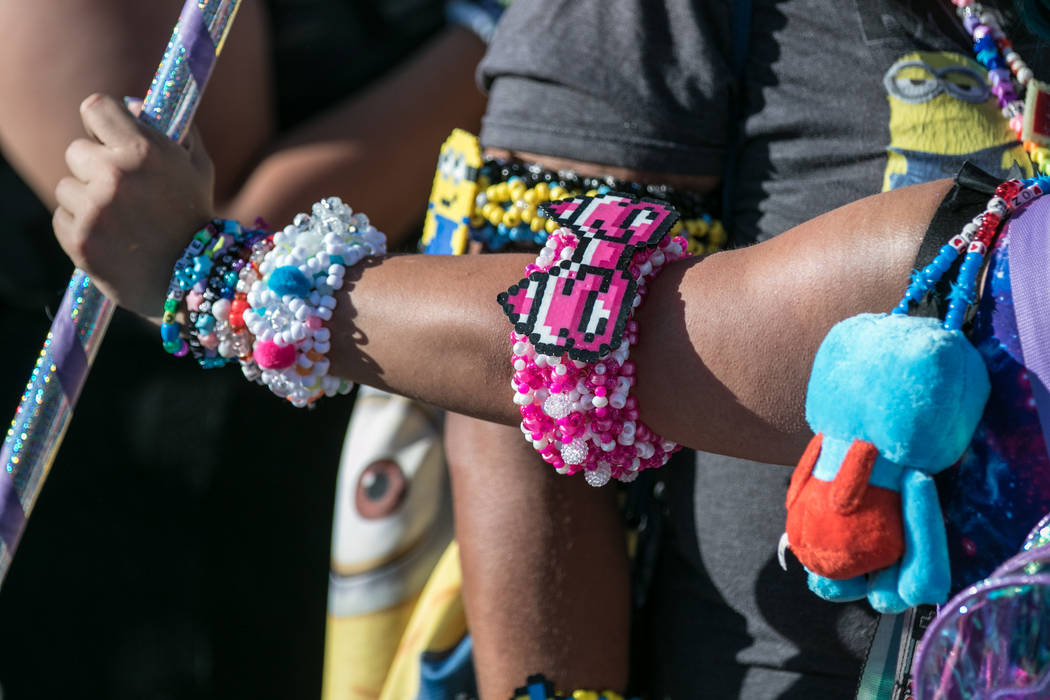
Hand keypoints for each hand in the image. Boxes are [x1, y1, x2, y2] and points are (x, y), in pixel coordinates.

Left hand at [53, 93, 214, 320]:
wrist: (193, 281)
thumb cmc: (195, 218)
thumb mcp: (198, 167)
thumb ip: (172, 130)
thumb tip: (133, 105)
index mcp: (144, 150)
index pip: (95, 107)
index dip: (100, 122)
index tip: (108, 137)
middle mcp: (114, 175)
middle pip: (76, 150)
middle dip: (94, 167)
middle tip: (121, 191)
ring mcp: (93, 210)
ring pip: (66, 187)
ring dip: (86, 200)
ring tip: (120, 220)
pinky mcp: (79, 239)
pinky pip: (62, 217)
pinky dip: (81, 227)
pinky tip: (110, 238)